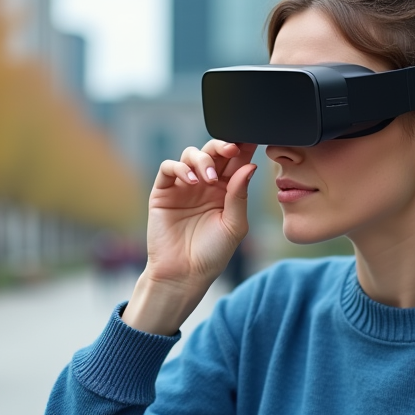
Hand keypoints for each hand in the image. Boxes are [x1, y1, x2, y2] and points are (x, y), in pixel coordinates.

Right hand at [123, 140, 256, 334]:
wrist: (184, 274)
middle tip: (232, 149)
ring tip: (209, 177)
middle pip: (213, 151)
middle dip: (223, 145)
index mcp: (227, 190)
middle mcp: (206, 184)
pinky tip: (191, 181)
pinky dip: (180, 168)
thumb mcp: (234, 226)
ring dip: (202, 159)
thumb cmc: (212, 254)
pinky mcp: (164, 191)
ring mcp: (184, 186)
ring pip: (191, 154)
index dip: (243, 147)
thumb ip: (240, 195)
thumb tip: (250, 165)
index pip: (236, 161)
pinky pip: (169, 168)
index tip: (251, 139)